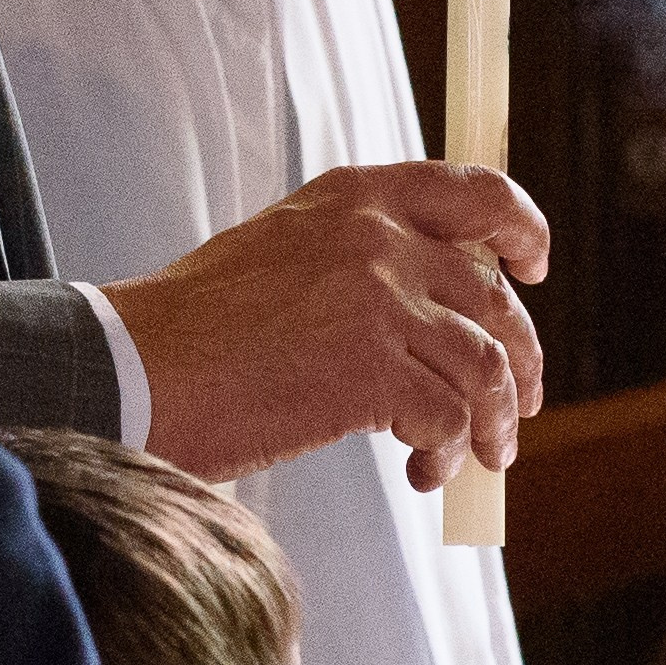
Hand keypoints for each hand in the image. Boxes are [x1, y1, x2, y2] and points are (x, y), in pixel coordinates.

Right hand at [106, 163, 547, 488]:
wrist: (133, 370)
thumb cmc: (198, 331)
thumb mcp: (288, 253)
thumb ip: (363, 257)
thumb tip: (444, 312)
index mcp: (354, 196)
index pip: (477, 192)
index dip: (522, 230)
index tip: (532, 270)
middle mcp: (377, 235)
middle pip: (495, 297)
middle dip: (519, 360)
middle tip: (516, 409)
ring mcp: (380, 298)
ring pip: (488, 364)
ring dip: (493, 421)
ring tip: (475, 458)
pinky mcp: (374, 368)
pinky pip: (451, 417)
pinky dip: (448, 451)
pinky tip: (421, 472)